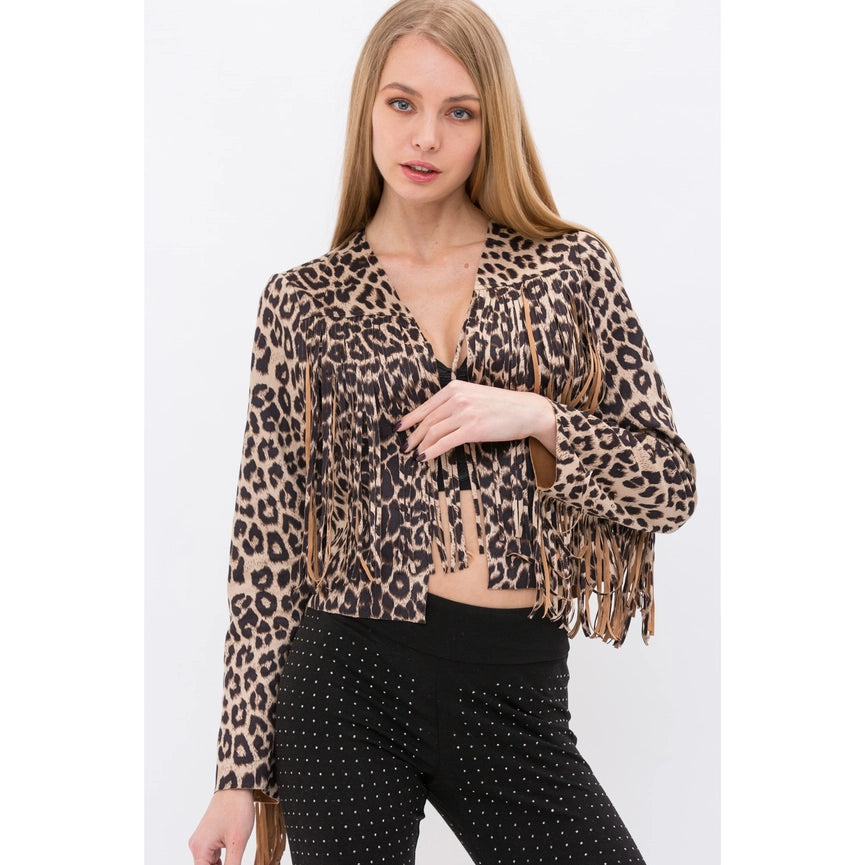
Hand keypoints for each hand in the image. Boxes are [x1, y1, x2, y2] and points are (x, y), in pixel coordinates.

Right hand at [188, 788, 254, 864]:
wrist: (237, 786)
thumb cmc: (236, 809)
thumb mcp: (237, 843)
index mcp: (199, 849)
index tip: (231, 864)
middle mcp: (197, 845)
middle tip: (235, 861)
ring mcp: (202, 839)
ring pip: (209, 863)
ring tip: (234, 855)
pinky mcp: (208, 834)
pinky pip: (212, 854)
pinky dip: (221, 858)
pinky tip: (232, 855)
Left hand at [396, 380, 555, 460]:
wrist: (527, 411)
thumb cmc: (501, 406)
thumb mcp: (474, 396)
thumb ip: (455, 403)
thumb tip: (435, 419)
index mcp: (455, 387)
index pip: (426, 406)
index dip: (410, 419)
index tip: (399, 428)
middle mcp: (458, 397)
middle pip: (427, 420)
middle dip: (413, 435)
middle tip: (404, 447)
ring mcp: (465, 412)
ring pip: (433, 431)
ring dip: (420, 445)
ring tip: (414, 454)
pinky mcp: (473, 428)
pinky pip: (445, 442)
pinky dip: (432, 451)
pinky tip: (425, 457)